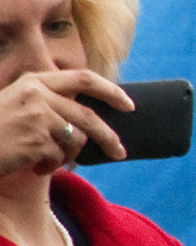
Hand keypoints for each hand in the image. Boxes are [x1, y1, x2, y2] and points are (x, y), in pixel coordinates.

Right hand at [0, 69, 130, 178]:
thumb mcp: (17, 106)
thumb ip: (48, 105)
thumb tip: (87, 121)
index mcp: (34, 82)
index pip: (83, 78)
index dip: (110, 90)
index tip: (128, 104)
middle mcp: (37, 94)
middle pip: (88, 116)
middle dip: (108, 137)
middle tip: (120, 153)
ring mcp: (37, 116)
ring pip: (76, 140)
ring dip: (66, 157)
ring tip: (46, 162)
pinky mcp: (36, 138)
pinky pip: (60, 156)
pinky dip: (52, 166)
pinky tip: (34, 168)